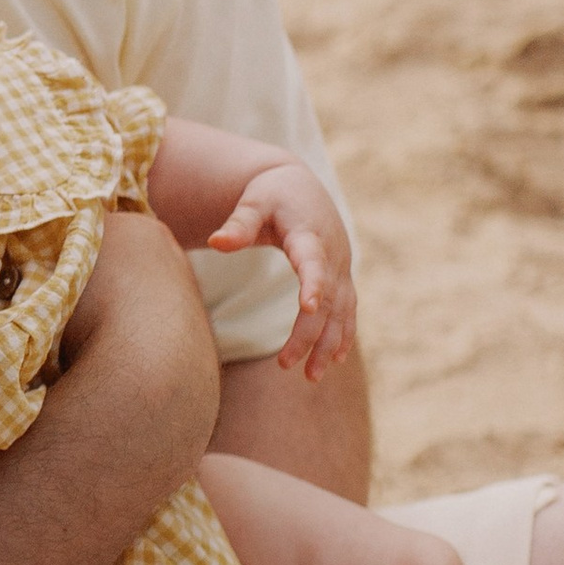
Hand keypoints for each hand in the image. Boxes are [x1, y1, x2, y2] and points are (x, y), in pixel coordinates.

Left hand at [206, 162, 355, 378]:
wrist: (302, 187)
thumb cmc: (272, 194)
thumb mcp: (254, 202)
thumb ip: (238, 224)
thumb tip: (215, 242)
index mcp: (309, 234)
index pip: (313, 262)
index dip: (313, 283)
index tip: (309, 308)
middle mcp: (333, 254)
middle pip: (327, 298)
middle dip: (310, 333)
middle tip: (285, 365)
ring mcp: (342, 268)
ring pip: (342, 310)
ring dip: (330, 344)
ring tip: (312, 377)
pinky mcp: (343, 277)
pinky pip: (348, 310)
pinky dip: (344, 334)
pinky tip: (335, 361)